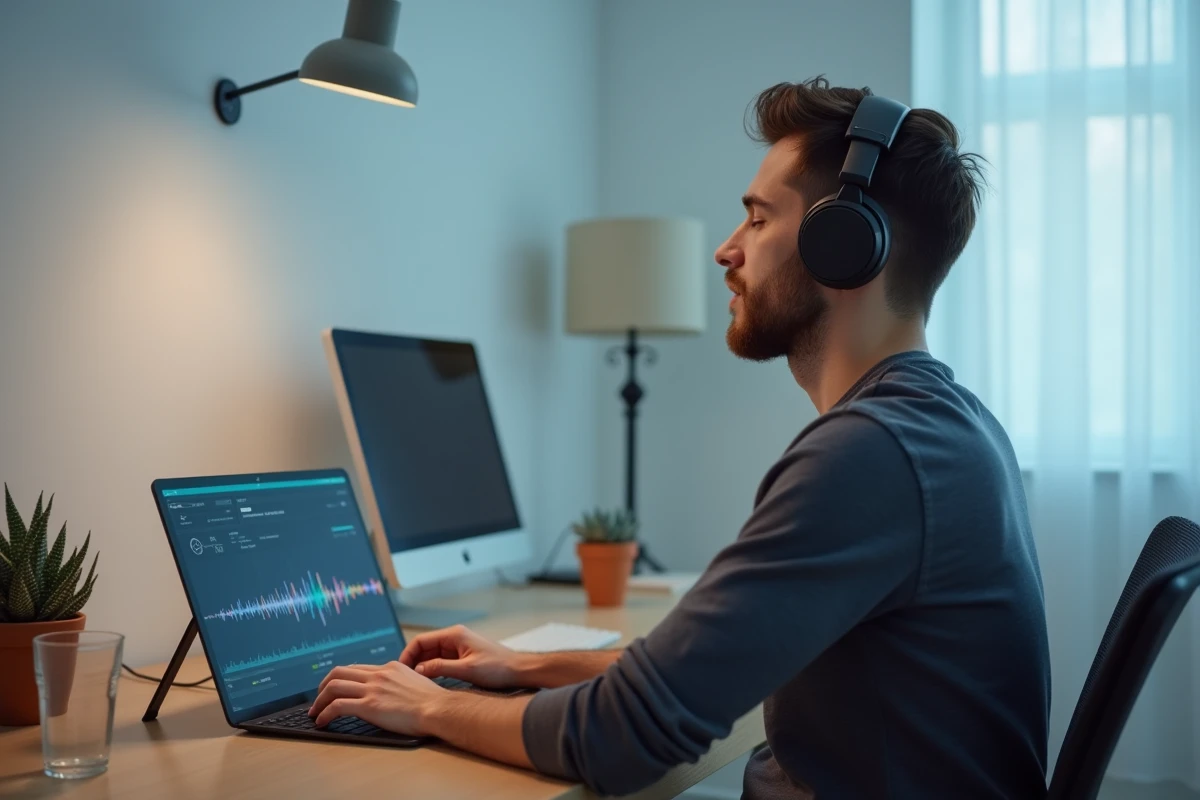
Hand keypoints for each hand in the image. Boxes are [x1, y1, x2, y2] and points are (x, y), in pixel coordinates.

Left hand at [308, 661, 444, 733]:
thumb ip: (400, 682)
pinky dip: (324, 713)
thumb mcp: (416, 682)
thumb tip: (394, 691)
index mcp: (390, 668)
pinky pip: (337, 706)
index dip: (342, 678)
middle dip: (324, 685)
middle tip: (319, 697)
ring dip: (319, 700)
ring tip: (315, 711)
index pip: (357, 668)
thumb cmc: (433, 702)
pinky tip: (322, 721)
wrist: (438, 708)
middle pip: (339, 672)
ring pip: (333, 686)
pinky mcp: (369, 706)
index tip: (336, 688)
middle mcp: (378, 674)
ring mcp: (373, 689)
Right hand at [399, 625, 524, 688]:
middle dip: (413, 662)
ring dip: (422, 667)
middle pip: (425, 648)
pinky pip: (441, 662)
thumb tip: (418, 670)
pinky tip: (428, 683)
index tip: (400, 669)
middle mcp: (455, 638)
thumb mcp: (467, 670)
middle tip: (403, 680)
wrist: (519, 670)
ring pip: (432, 656)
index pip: (421, 641)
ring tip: (412, 683)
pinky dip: (433, 671)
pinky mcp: (463, 657)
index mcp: (454, 635)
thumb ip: (441, 669)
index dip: (407, 654)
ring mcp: (458, 648)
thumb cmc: (498, 667)